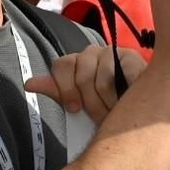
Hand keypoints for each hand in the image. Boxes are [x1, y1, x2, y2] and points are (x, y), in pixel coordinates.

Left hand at [26, 46, 147, 123]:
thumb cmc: (106, 106)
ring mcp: (112, 52)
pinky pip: (119, 76)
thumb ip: (57, 91)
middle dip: (90, 102)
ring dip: (108, 103)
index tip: (74, 109)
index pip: (61, 65)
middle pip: (80, 74)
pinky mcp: (131, 57)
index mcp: (76, 62)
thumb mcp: (79, 102)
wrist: (140, 110)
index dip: (66, 89)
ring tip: (116, 111)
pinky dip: (121, 94)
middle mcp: (92, 53)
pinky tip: (127, 99)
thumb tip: (29, 83)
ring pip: (100, 79)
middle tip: (101, 116)